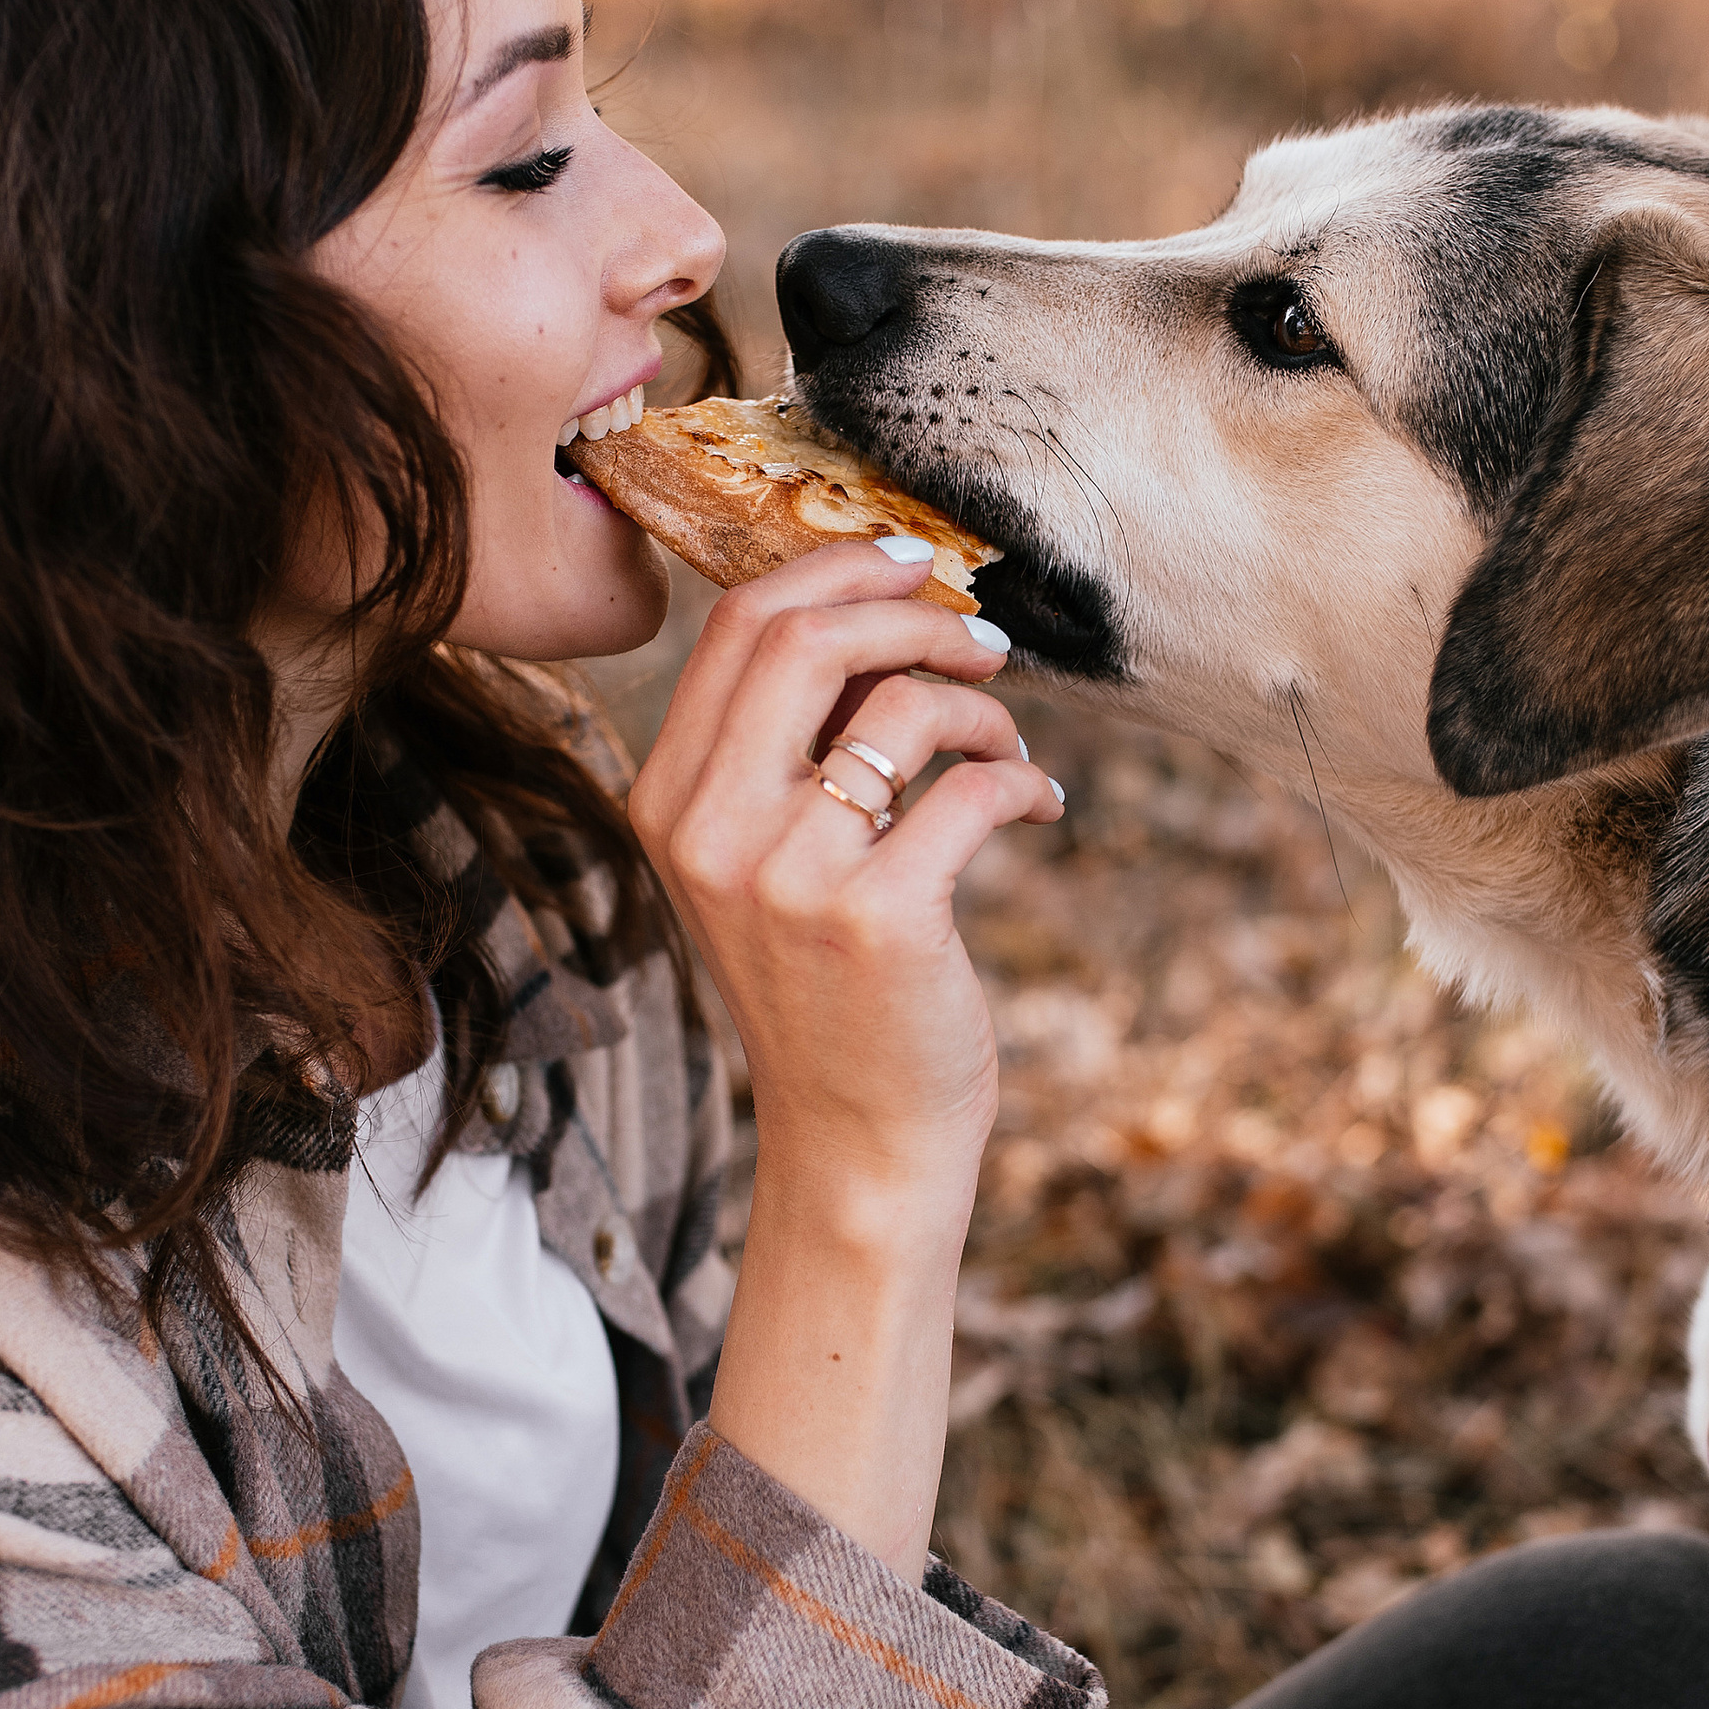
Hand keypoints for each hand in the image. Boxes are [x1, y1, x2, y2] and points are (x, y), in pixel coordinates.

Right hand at [629, 543, 1060, 1213]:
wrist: (854, 1140)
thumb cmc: (829, 991)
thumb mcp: (769, 863)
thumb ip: (791, 750)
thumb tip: (879, 612)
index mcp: (667, 802)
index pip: (735, 627)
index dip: (835, 571)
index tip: (912, 568)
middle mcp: (709, 832)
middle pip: (803, 637)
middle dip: (912, 611)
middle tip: (983, 636)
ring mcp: (787, 876)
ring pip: (900, 702)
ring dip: (983, 704)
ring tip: (1010, 740)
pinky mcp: (878, 917)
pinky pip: (971, 785)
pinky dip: (1025, 776)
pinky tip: (1042, 804)